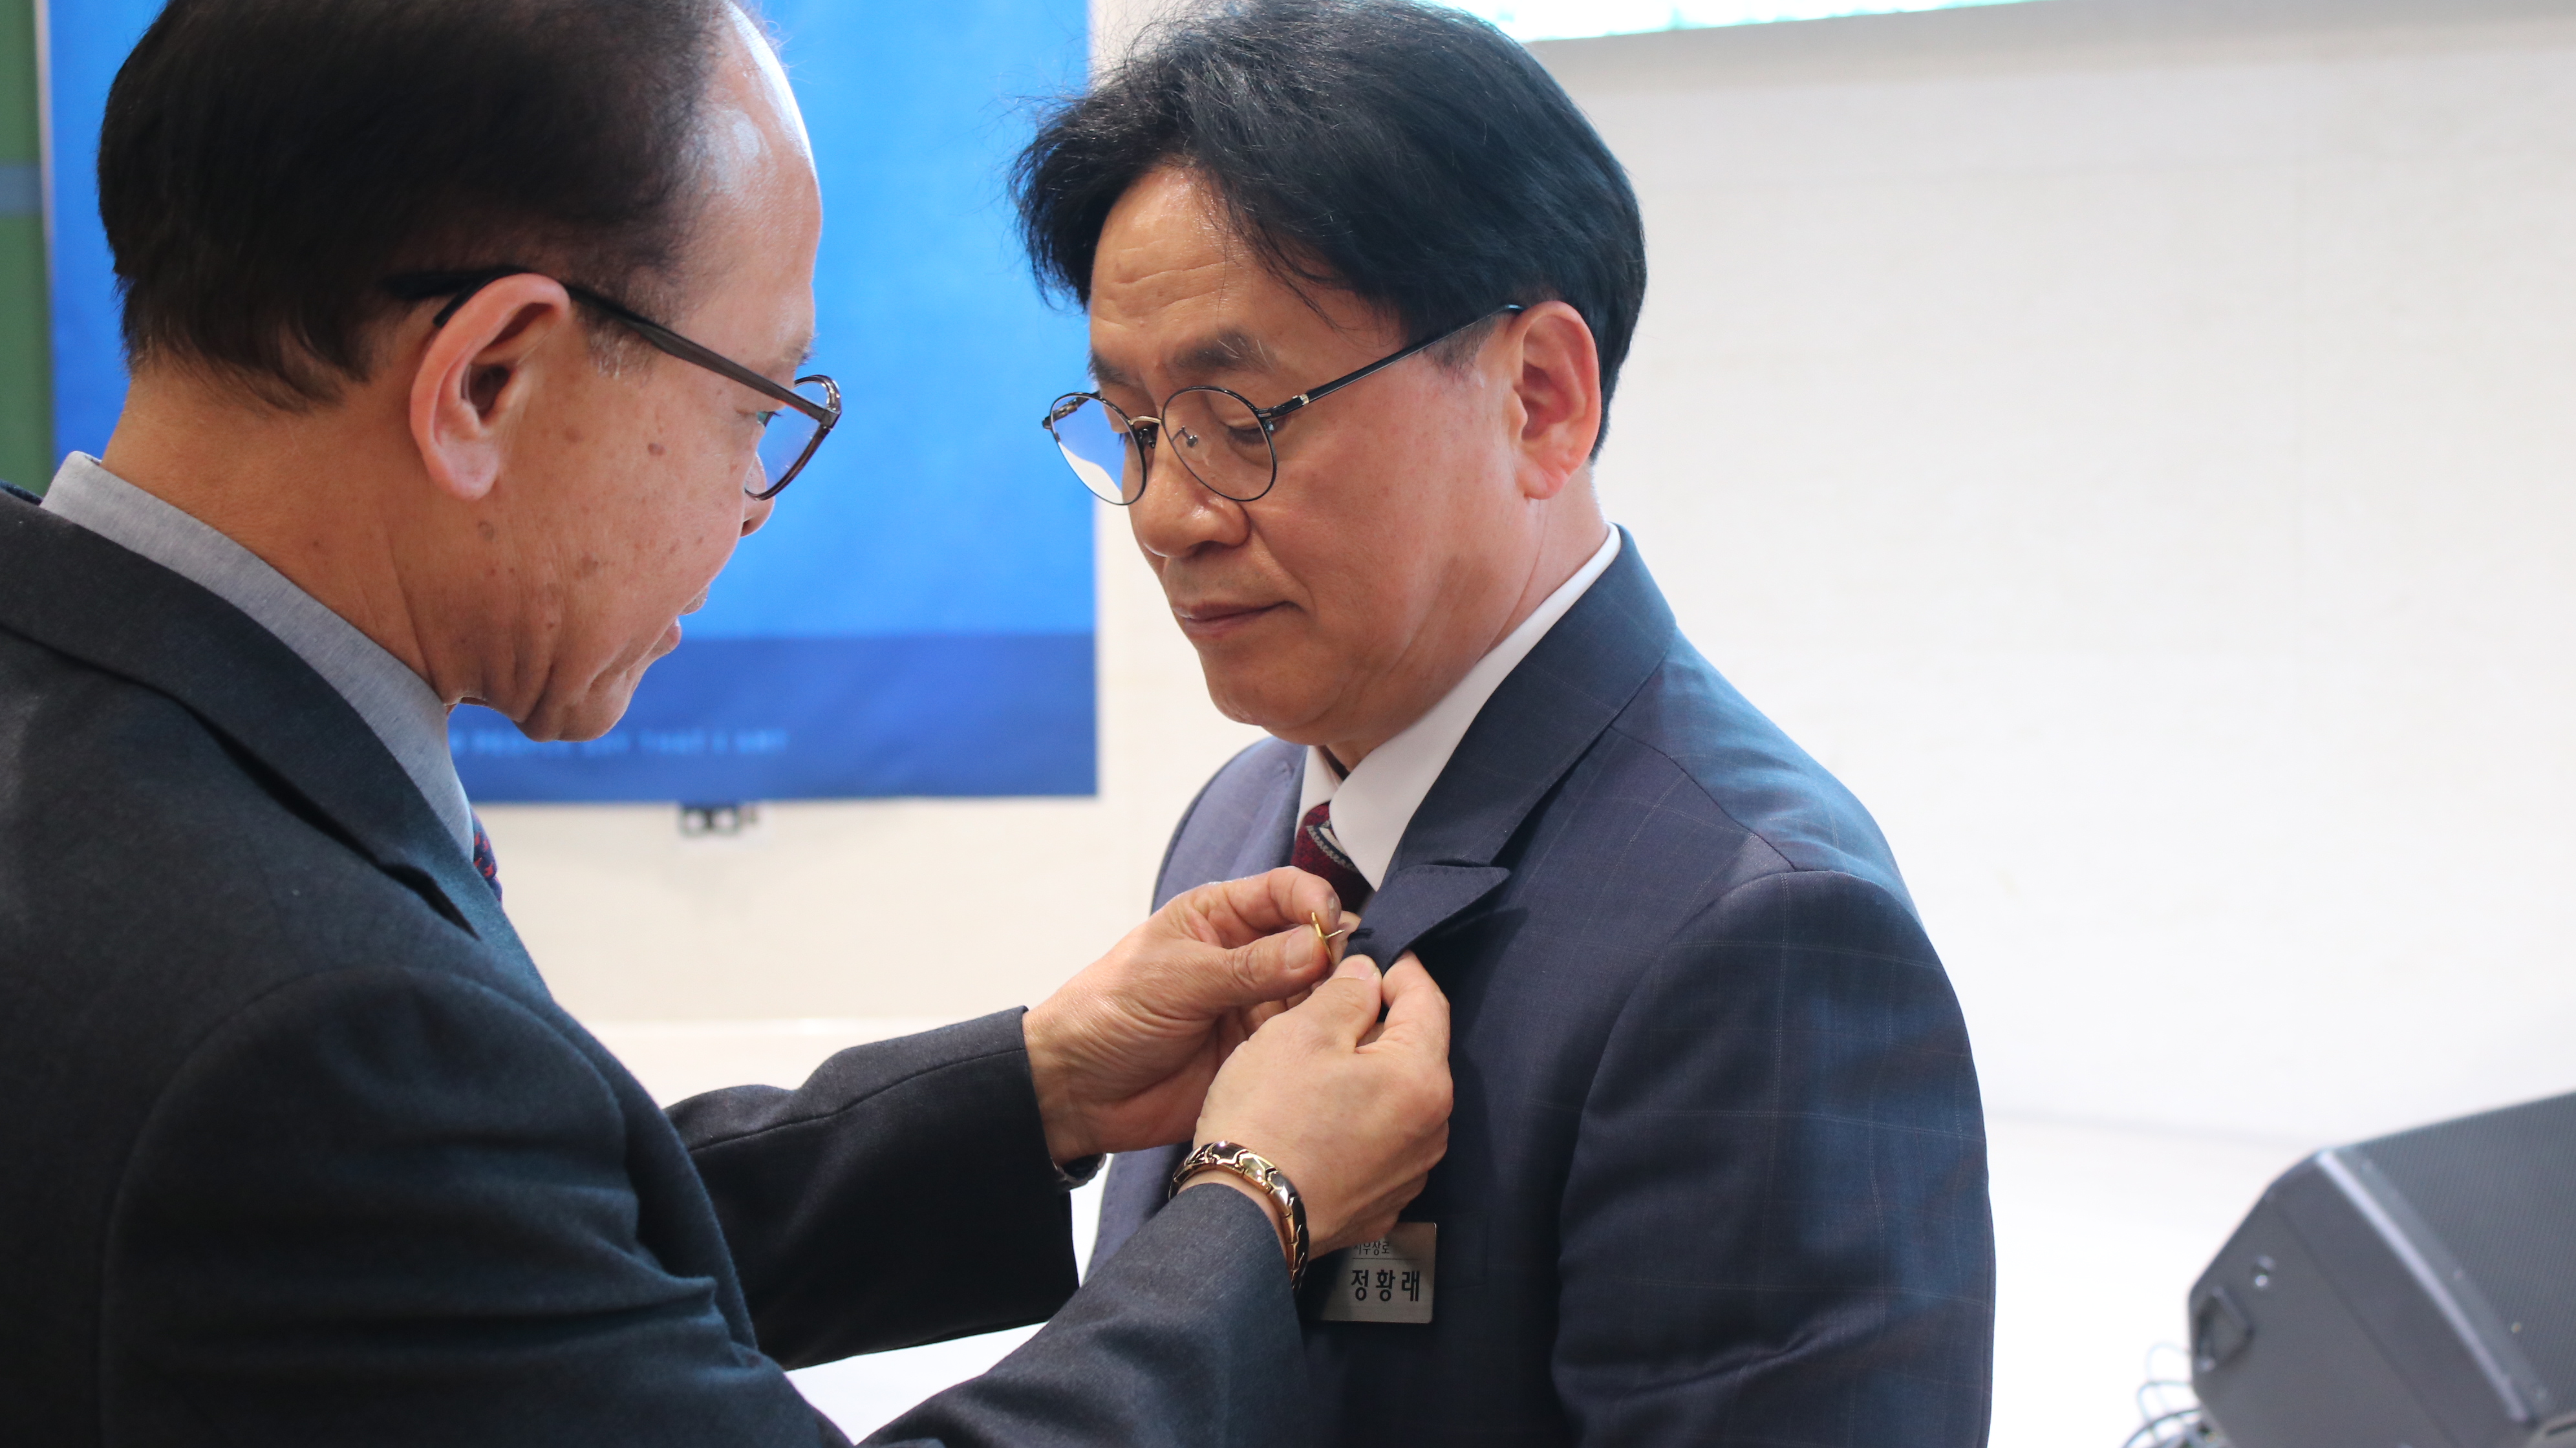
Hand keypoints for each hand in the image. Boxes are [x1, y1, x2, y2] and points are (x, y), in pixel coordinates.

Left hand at [1024, 868, 1357, 1163]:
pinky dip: (1322, 1041)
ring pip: (1319, 993)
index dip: (1314, 901)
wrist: (1077, 1089)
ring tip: (1341, 1013)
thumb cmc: (1109, 1013)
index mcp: (1220, 918)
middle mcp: (1248, 958)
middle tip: (1343, 977)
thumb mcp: (1177, 978)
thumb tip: (1318, 946)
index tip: (1332, 922)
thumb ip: (1250, 965)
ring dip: (1334, 1000)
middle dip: (1335, 955)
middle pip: (1314, 942)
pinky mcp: (1263, 1053)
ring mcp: (1257, 1006)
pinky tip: (1330, 1046)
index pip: (1285, 892)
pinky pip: (1307, 1041)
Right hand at [1184, 951, 1451, 1255]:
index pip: (1428, 1000)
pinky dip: (1358, 1122)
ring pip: (1397, 1099)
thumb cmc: (1268, 1120)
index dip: (1397, 970)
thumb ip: (1346, 993)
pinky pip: (1380, 1144)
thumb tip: (1367, 976)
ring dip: (1367, 1076)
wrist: (1242, 1217)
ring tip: (1314, 1071)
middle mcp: (1432, 1128)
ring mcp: (1410, 1172)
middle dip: (1377, 1025)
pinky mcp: (1383, 1203)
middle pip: (1414, 1052)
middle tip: (1327, 1013)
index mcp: (1421, 1077)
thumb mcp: (1301, 1032)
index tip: (1370, 959)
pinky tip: (1316, 1120)